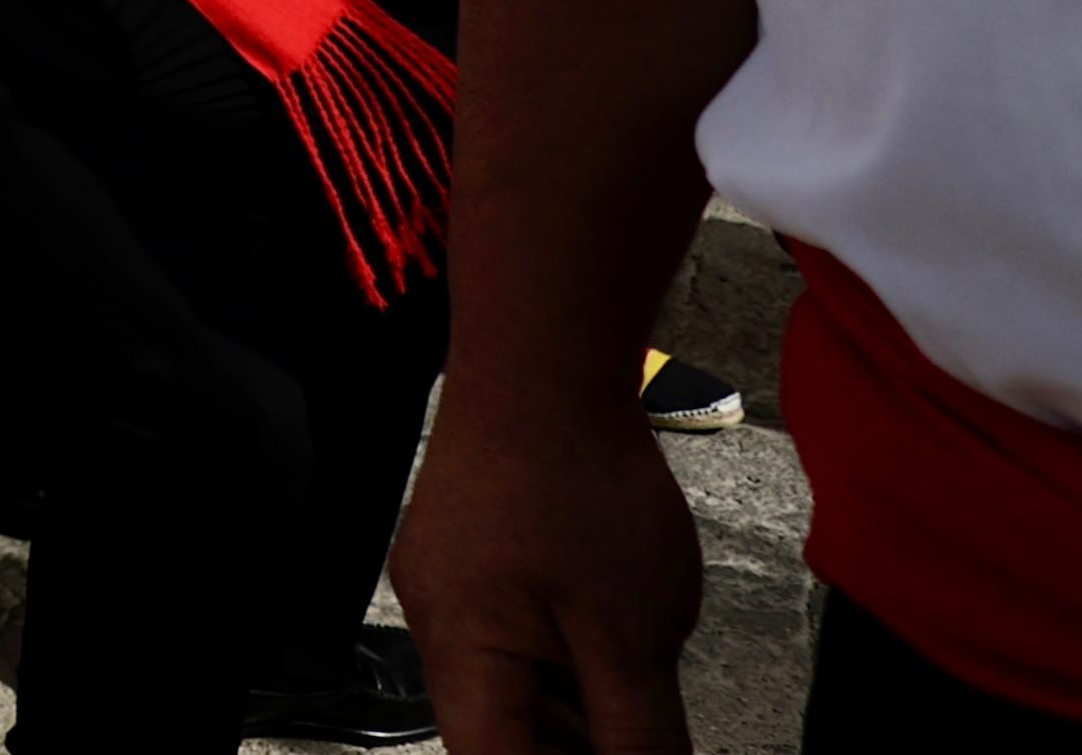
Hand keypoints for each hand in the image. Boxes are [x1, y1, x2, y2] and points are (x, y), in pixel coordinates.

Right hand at [393, 414, 701, 754]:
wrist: (544, 366)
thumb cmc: (582, 486)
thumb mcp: (634, 637)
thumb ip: (640, 736)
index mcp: (461, 652)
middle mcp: (436, 623)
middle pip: (501, 731)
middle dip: (575, 749)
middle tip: (645, 737)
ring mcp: (447, 582)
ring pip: (511, 685)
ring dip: (575, 710)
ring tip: (642, 695)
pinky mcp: (467, 553)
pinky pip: (509, 635)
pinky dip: (563, 660)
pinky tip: (616, 649)